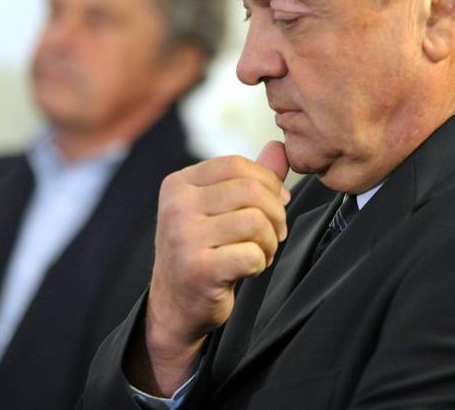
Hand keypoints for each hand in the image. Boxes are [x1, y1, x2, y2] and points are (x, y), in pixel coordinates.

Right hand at [135, 141, 289, 394]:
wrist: (175, 307)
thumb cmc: (203, 252)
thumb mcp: (219, 210)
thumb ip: (250, 179)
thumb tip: (279, 148)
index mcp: (179, 184)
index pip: (237, 165)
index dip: (268, 183)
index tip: (276, 204)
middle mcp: (176, 206)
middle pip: (251, 190)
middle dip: (276, 213)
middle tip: (275, 234)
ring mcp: (184, 238)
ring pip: (255, 221)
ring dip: (270, 240)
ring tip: (261, 252)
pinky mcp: (198, 269)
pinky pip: (252, 254)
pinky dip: (260, 262)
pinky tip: (249, 269)